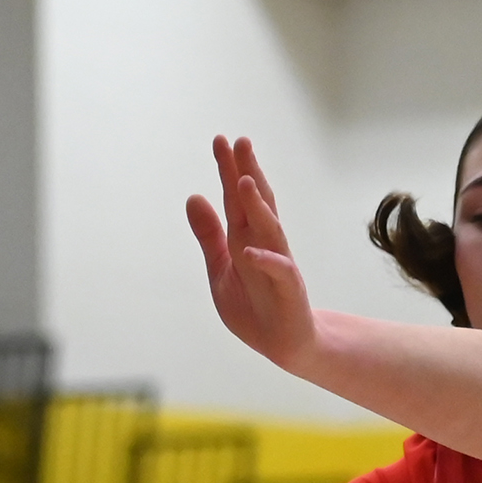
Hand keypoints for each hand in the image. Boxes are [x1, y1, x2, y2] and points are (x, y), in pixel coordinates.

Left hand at [185, 136, 317, 367]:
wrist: (285, 342)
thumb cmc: (253, 304)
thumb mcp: (220, 268)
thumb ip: (209, 235)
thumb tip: (193, 197)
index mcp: (246, 237)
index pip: (236, 198)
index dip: (229, 170)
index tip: (221, 139)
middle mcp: (264, 244)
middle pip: (256, 204)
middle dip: (247, 173)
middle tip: (239, 141)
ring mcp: (278, 264)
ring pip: (269, 230)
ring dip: (257, 207)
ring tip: (244, 181)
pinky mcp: (288, 290)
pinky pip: (278, 272)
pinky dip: (264, 262)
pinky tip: (249, 252)